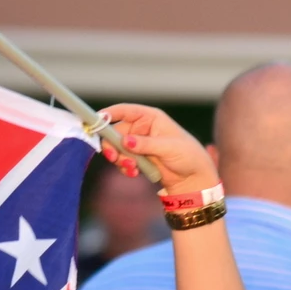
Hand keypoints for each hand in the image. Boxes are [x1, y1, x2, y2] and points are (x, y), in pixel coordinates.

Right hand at [97, 103, 217, 195]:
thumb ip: (146, 144)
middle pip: (115, 132)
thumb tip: (126, 141)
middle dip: (112, 145)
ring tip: (132, 169)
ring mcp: (138, 144)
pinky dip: (125, 167)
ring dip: (120, 159)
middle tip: (114, 157)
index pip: (126, 111)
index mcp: (151, 118)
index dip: (110, 114)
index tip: (97, 120)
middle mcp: (142, 128)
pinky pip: (122, 160)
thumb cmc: (188, 156)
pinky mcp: (137, 158)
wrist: (193, 178)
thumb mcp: (169, 148)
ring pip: (116, 148)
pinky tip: (134, 173)